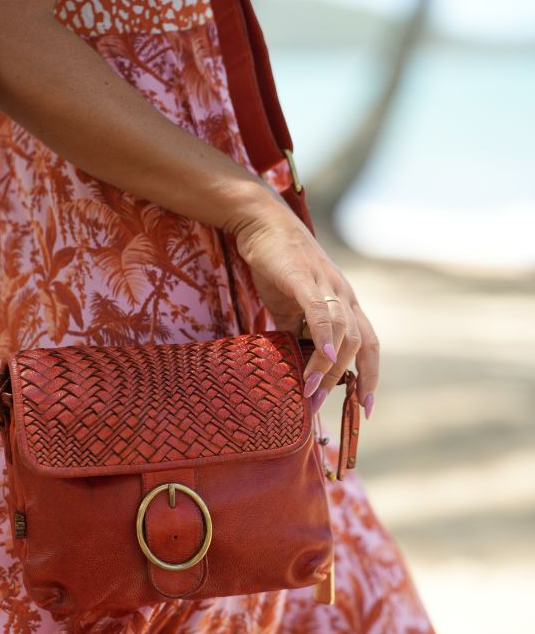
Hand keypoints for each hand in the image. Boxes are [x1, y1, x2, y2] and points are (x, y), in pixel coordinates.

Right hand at [227, 193, 378, 417]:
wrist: (262, 225)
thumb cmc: (278, 266)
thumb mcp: (290, 308)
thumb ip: (298, 334)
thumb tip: (295, 366)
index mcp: (345, 304)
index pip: (369, 345)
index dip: (370, 377)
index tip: (365, 408)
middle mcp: (344, 296)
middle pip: (359, 345)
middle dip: (343, 380)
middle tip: (320, 403)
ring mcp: (328, 286)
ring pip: (343, 334)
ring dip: (327, 367)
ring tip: (308, 390)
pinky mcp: (305, 279)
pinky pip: (321, 311)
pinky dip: (325, 337)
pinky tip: (322, 357)